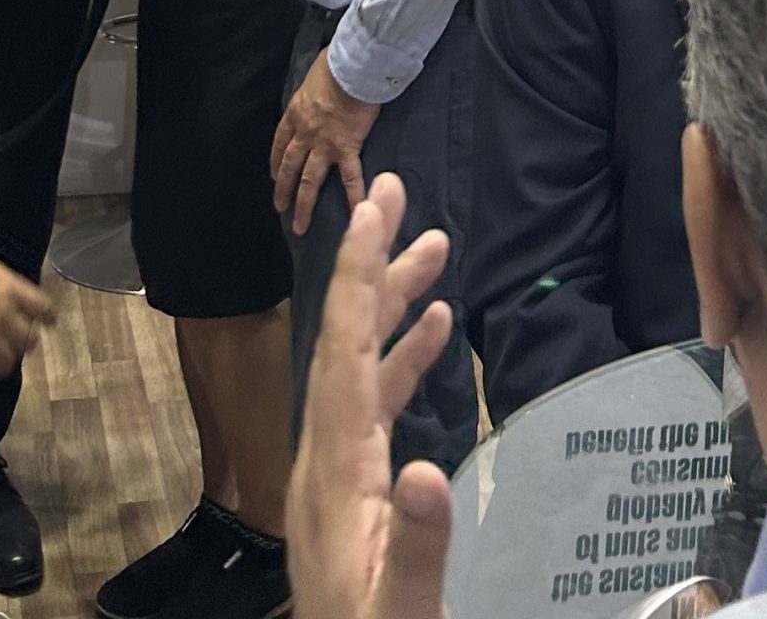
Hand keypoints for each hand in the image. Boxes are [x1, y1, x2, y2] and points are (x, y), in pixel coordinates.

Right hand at [0, 241, 55, 377]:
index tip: (51, 322)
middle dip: (29, 341)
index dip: (49, 317)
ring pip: (9, 360)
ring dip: (9, 358)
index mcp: (9, 288)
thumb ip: (5, 287)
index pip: (42, 308)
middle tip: (25, 341)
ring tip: (5, 356)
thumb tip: (14, 301)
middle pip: (29, 339)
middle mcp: (2, 314)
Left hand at [272, 49, 381, 234]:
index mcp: (295, 114)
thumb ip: (316, 85)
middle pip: (290, 166)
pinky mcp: (346, 148)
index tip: (275, 174)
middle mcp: (305, 133)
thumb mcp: (314, 73)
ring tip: (299, 225)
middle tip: (280, 207)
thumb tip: (323, 79)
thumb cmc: (334, 65)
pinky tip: (355, 213)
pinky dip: (353, 196)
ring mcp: (324, 144)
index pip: (280, 142)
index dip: (277, 160)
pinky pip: (350, 177)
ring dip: (304, 204)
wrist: (351, 69)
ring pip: (310, 179)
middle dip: (284, 189)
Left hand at [286, 173, 453, 618]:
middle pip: (345, 338)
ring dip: (395, 303)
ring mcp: (340, 467)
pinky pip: (377, 400)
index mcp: (335, 467)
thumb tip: (430, 469)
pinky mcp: (357, 484)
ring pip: (363, 363)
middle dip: (371, 264)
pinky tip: (437, 329)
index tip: (369, 208)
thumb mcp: (400, 606)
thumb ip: (414, 542)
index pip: (344, 350)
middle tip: (394, 189)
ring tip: (435, 246)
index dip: (358, 276)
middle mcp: (328, 453)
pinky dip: (405, 356)